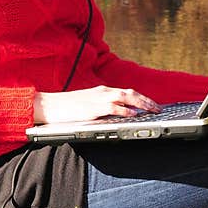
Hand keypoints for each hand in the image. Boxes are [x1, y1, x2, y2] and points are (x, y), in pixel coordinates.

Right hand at [33, 85, 161, 124]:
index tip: (152, 104)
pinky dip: (124, 110)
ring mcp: (97, 99)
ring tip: (152, 110)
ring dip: (141, 103)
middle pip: (129, 92)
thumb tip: (115, 116)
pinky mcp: (92, 108)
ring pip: (125, 96)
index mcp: (101, 91)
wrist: (48, 105)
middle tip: (159, 108)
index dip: (141, 98)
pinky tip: (133, 114)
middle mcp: (102, 92)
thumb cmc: (65, 108)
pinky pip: (112, 107)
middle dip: (146, 100)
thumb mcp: (87, 106)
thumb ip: (101, 108)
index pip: (126, 92)